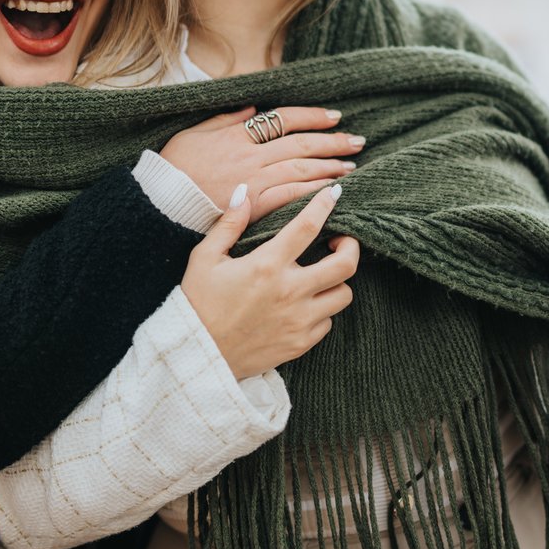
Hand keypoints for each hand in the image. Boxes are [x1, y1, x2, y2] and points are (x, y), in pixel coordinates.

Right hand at [160, 106, 365, 221]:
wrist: (157, 206)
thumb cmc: (172, 171)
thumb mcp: (193, 135)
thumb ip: (224, 120)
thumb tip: (252, 110)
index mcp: (236, 135)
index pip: (284, 119)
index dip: (312, 116)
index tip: (334, 117)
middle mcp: (249, 157)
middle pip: (301, 144)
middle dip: (333, 141)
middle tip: (357, 141)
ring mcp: (253, 183)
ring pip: (301, 170)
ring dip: (329, 167)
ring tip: (350, 167)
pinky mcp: (252, 209)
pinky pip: (290, 197)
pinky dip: (313, 193)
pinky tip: (331, 193)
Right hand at [181, 183, 359, 378]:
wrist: (198, 356)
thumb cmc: (198, 303)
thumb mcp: (205, 258)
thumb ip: (229, 224)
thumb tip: (243, 192)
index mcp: (266, 265)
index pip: (308, 226)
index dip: (325, 204)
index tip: (334, 193)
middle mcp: (289, 292)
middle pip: (345, 264)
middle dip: (350, 246)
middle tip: (340, 241)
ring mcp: (298, 321)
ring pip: (343, 295)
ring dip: (337, 281)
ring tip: (323, 275)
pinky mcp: (300, 343)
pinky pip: (328, 322)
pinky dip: (323, 310)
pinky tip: (306, 303)